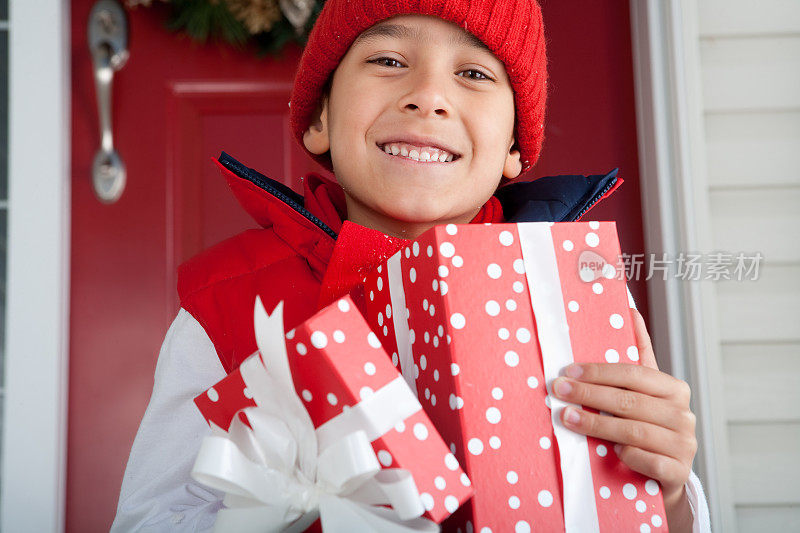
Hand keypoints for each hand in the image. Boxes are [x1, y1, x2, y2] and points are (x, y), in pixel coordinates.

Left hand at [552, 308, 695, 531]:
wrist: (666, 472)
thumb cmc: (647, 423)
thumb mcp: (644, 390)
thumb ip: (638, 354)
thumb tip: (629, 309)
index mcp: (674, 389)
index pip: (633, 374)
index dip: (598, 372)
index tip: (568, 371)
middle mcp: (683, 415)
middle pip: (628, 402)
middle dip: (589, 396)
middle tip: (558, 391)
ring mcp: (683, 445)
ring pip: (634, 431)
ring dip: (596, 425)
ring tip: (567, 418)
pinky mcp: (678, 472)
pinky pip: (647, 461)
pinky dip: (627, 455)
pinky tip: (608, 452)